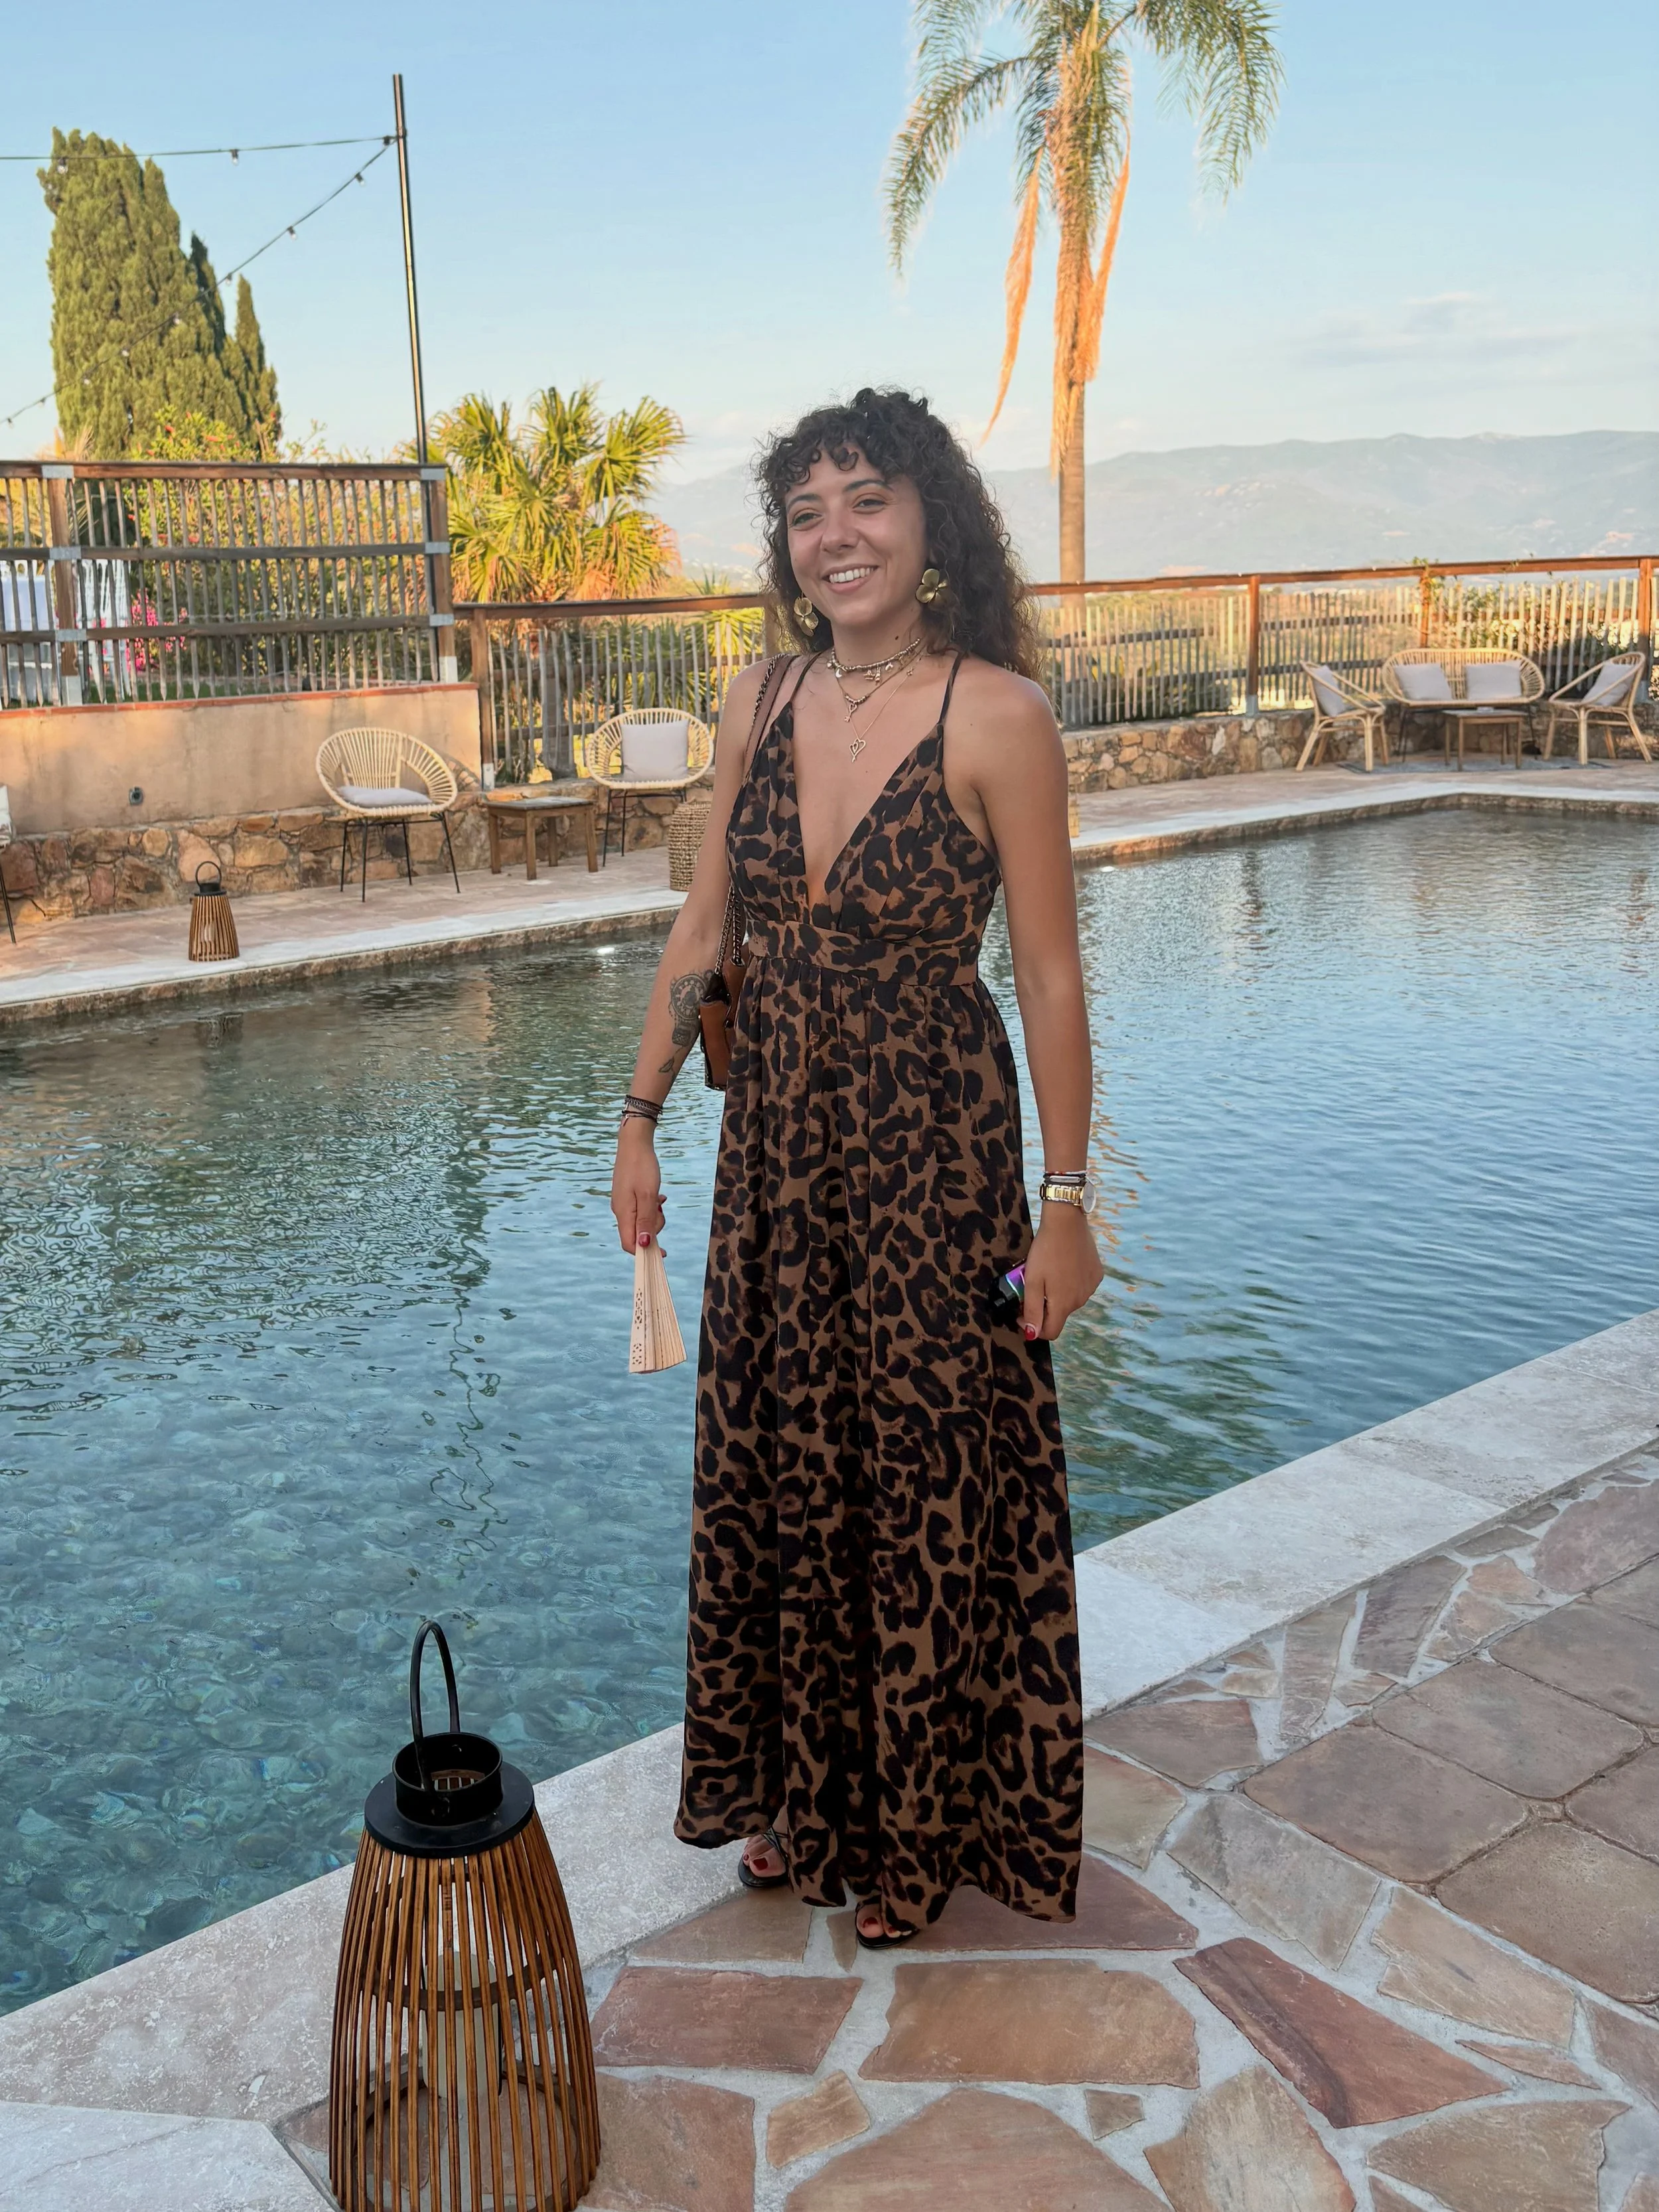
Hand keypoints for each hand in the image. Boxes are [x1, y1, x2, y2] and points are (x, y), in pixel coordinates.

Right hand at [611, 1119, 665, 1253]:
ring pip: (641, 1221)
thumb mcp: (648, 1195)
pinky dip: (651, 1207)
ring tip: (659, 1199)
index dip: (645, 1252)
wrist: (634, 1143)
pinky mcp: (627, 1196)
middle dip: (653, 1228)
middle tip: (661, 1210)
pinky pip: (641, 1210)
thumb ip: (646, 1221)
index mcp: (623, 1213)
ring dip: (653, 1216)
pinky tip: (658, 1196)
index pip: (629, 1244)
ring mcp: (623, 1203)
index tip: (663, 1252)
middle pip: (637, 1234)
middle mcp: (620, 1211)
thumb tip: (644, 1245)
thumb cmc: (642, 1167)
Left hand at [1020, 1207, 1102, 1342]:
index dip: (1034, 1328)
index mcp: (1064, 1304)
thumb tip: (1032, 1334)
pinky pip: (1082, 1287)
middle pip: (1060, 1315)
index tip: (1022, 1312)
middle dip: (1044, 1307)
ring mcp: (1091, 1287)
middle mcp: (1081, 1300)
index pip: (1051, 1332)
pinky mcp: (1097, 1274)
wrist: (1067, 1222)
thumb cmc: (1045, 1250)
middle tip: (1033, 1285)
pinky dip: (1071, 1283)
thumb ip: (1032, 1309)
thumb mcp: (1032, 1280)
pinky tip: (1064, 1266)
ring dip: (1058, 1294)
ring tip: (1049, 1273)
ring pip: (1071, 1300)